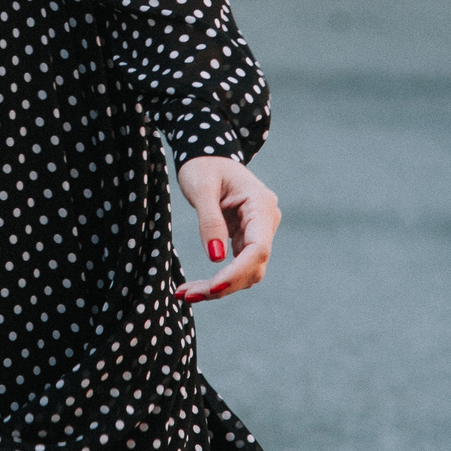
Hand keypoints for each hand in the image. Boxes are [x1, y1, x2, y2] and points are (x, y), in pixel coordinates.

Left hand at [175, 155, 280, 302]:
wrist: (207, 156)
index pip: (259, 248)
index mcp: (261, 204)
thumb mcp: (200, 187)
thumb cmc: (203, 165)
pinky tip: (193, 288)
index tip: (212, 288)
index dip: (238, 272)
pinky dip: (216, 280)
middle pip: (253, 266)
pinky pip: (236, 266)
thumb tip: (216, 257)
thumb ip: (209, 220)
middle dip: (223, 285)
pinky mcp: (245, 239)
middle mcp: (265, 221)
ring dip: (218, 288)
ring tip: (184, 293)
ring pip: (245, 272)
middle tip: (187, 294)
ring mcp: (258, 232)